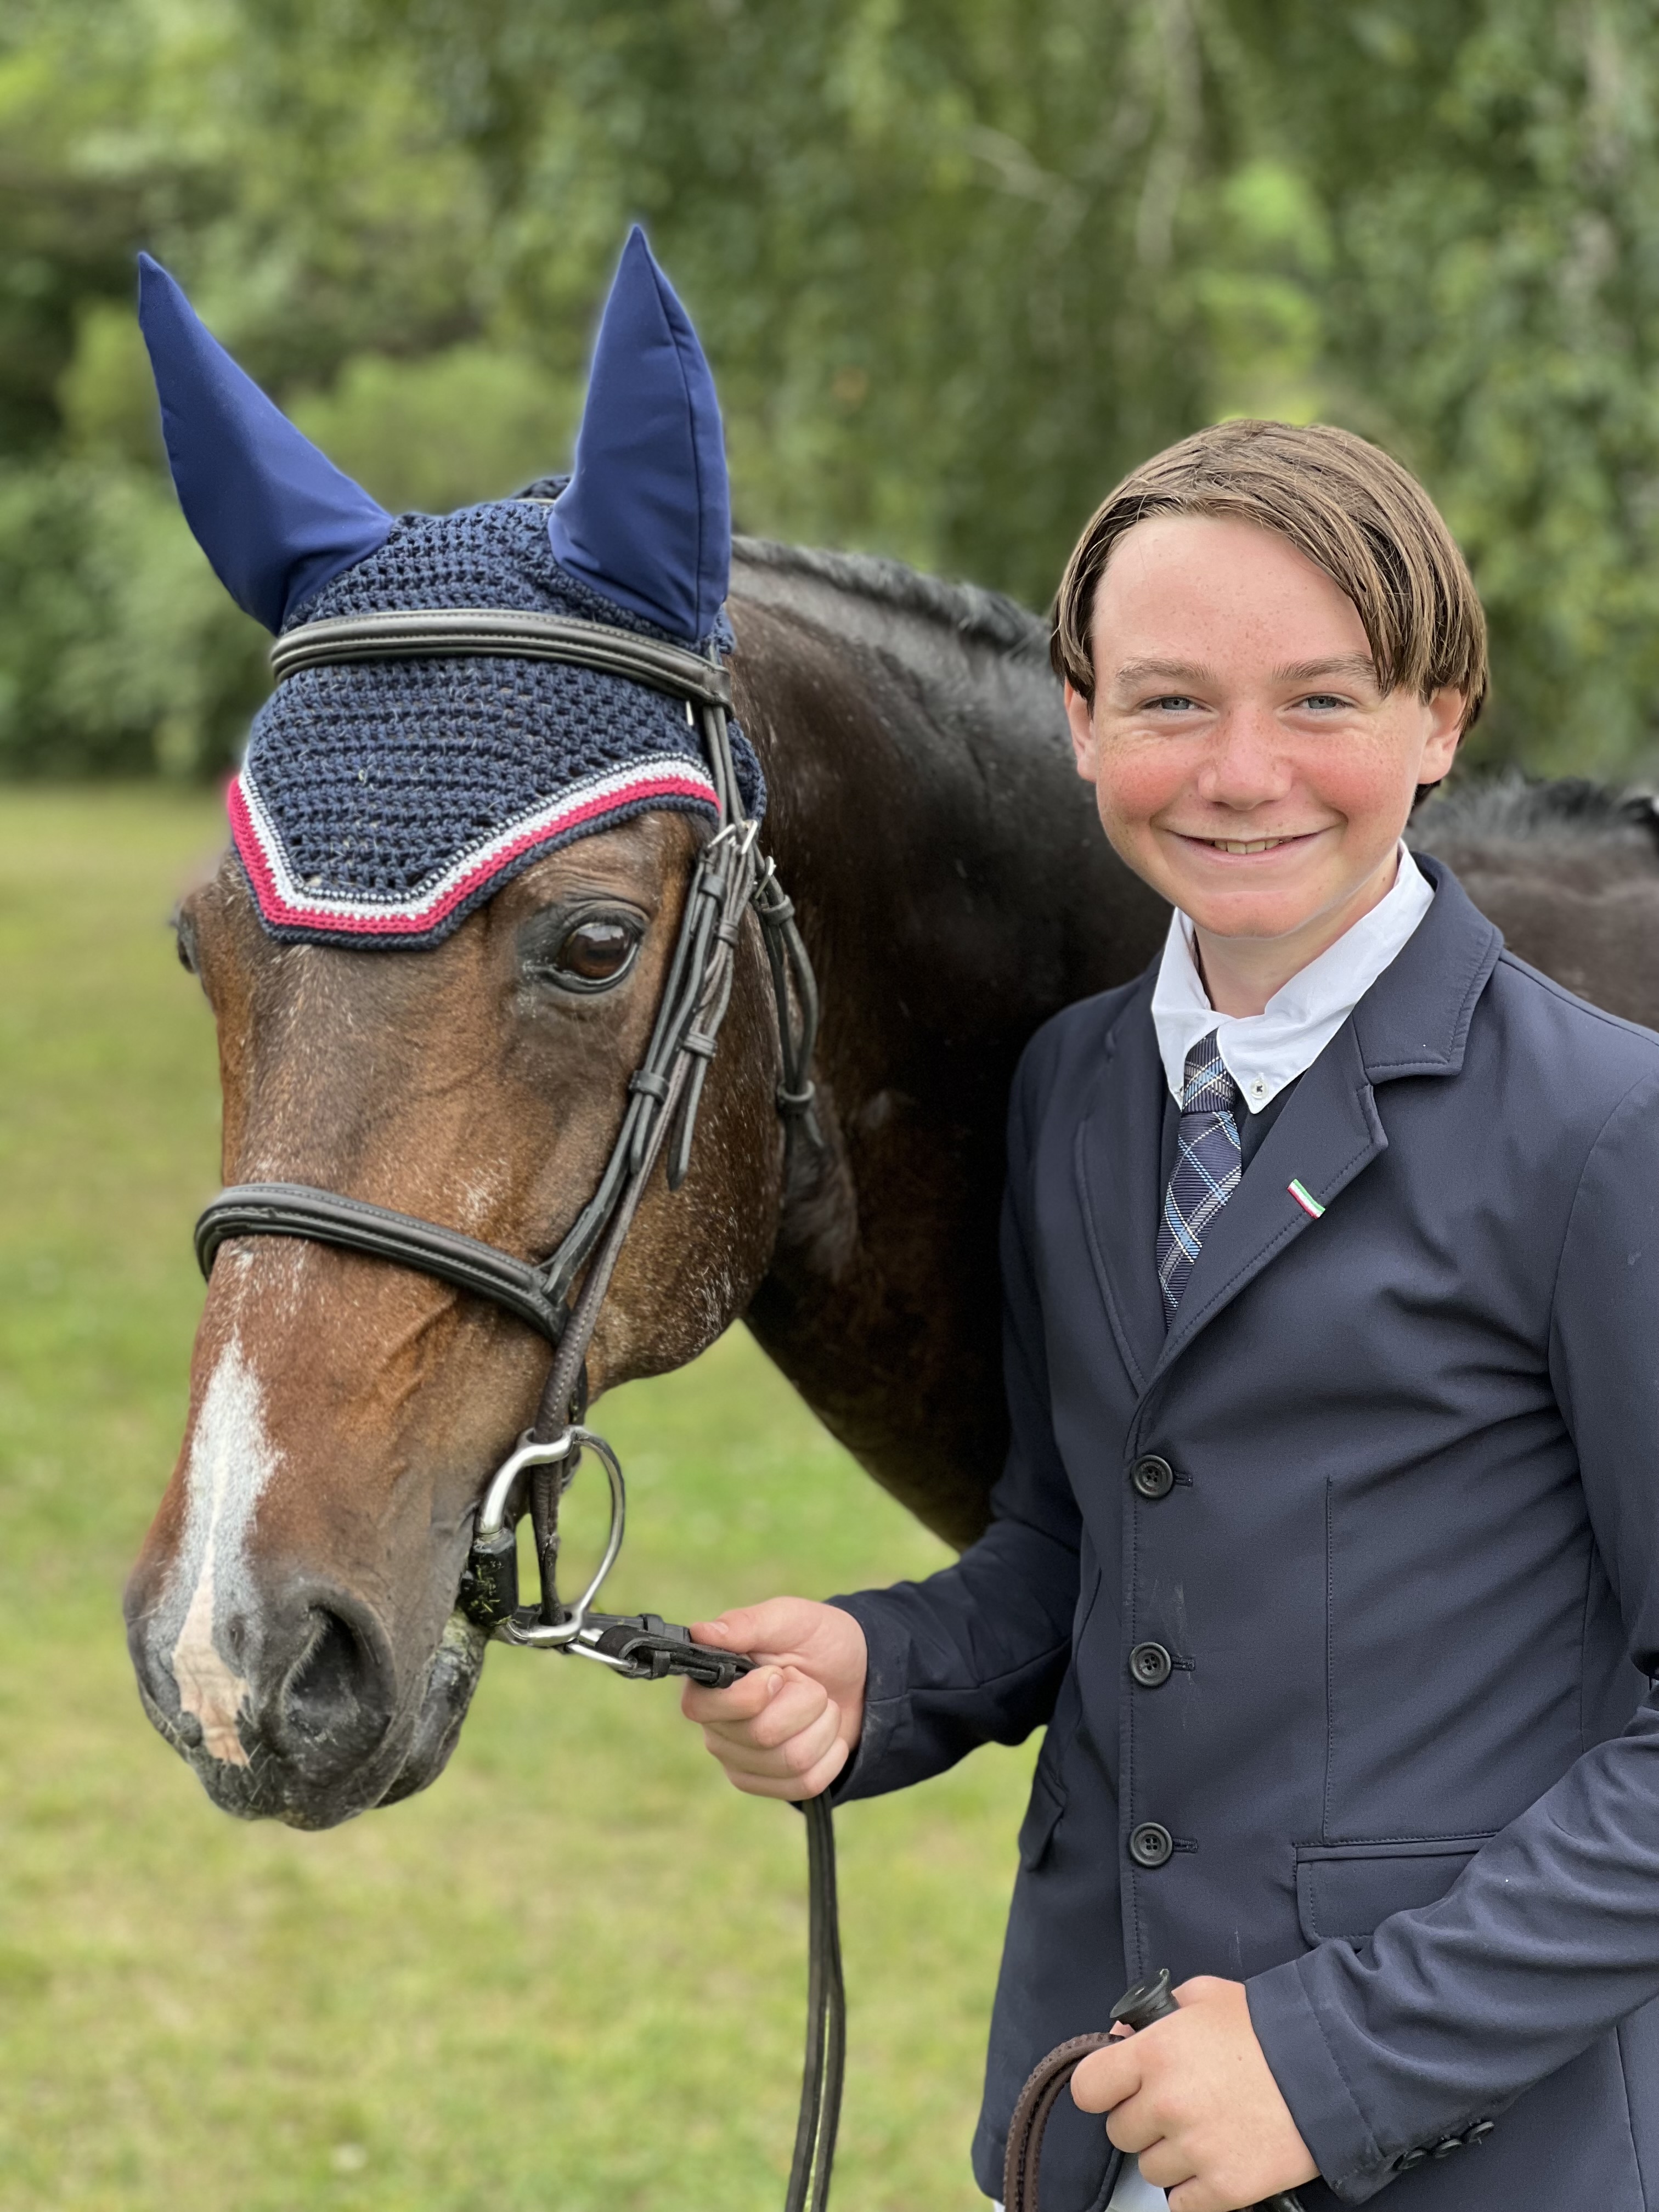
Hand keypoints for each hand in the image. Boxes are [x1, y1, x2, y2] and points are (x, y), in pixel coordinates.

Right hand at [681, 1598, 867, 1799]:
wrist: (856, 1674)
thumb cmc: (816, 1641)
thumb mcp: (788, 1619)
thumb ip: (745, 1624)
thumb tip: (700, 1632)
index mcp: (710, 1684)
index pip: (702, 1708)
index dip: (751, 1695)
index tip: (779, 1674)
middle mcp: (716, 1726)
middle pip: (760, 1736)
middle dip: (805, 1703)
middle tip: (810, 1683)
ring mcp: (740, 1760)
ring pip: (790, 1761)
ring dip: (823, 1726)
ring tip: (822, 1706)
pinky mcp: (768, 1784)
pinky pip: (805, 1784)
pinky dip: (831, 1755)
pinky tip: (828, 1735)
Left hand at [1070, 1977, 1316, 2211]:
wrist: (1331, 2067)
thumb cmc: (1269, 2027)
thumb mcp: (1205, 1996)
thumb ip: (1156, 2014)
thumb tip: (1121, 2038)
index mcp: (1154, 2053)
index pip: (1088, 2088)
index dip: (1102, 2089)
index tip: (1120, 2089)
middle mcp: (1166, 2103)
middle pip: (1121, 2132)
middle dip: (1144, 2121)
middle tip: (1179, 2106)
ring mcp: (1195, 2150)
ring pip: (1150, 2170)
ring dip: (1172, 2155)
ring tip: (1208, 2130)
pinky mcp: (1224, 2188)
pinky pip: (1182, 2203)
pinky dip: (1196, 2189)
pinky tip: (1218, 2160)